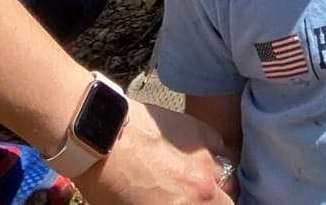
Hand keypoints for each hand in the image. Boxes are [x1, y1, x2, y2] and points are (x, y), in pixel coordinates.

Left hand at [75, 102, 234, 203]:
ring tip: (194, 183)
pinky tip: (195, 157)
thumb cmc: (107, 183)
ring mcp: (203, 154)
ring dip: (214, 183)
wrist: (98, 136)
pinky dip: (211, 154)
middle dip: (215, 203)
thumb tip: (172, 201)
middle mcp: (203, 185)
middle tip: (194, 200)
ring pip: (225, 174)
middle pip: (227, 201)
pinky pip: (218, 145)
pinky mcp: (197, 129)